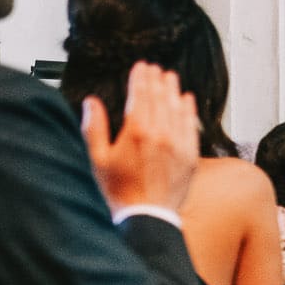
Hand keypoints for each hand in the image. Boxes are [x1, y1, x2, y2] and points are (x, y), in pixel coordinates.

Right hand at [82, 62, 199, 212]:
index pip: (141, 96)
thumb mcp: (97, 159)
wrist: (147, 217)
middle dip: (157, 80)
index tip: (141, 67)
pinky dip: (189, 111)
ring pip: (178, 110)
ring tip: (171, 78)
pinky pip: (192, 127)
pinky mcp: (190, 157)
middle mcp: (161, 135)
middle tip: (156, 68)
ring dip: (174, 91)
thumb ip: (94, 128)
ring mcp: (178, 146)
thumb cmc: (120, 192)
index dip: (141, 78)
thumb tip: (92, 103)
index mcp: (137, 132)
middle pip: (161, 99)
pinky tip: (187, 101)